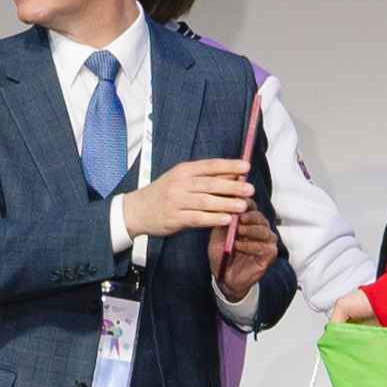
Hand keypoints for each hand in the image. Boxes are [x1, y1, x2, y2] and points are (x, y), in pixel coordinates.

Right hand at [119, 154, 250, 241]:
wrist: (136, 210)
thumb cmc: (163, 193)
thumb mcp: (180, 179)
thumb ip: (205, 178)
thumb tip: (233, 175)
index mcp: (183, 171)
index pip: (210, 166)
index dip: (229, 166)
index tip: (246, 167)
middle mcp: (180, 184)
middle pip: (210, 184)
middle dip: (232, 186)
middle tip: (249, 189)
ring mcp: (176, 201)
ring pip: (206, 202)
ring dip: (226, 203)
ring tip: (243, 205)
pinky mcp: (174, 218)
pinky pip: (197, 218)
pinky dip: (213, 219)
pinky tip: (226, 219)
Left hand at [212, 210, 277, 300]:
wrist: (225, 277)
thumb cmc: (222, 255)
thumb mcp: (217, 235)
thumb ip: (222, 221)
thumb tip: (224, 205)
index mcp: (249, 221)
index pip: (251, 206)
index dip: (244, 203)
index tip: (235, 200)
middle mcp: (261, 228)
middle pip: (258, 216)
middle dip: (248, 216)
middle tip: (238, 218)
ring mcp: (268, 241)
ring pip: (263, 230)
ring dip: (249, 230)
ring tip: (237, 232)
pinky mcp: (270, 254)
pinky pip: (263, 246)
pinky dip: (250, 246)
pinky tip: (238, 246)